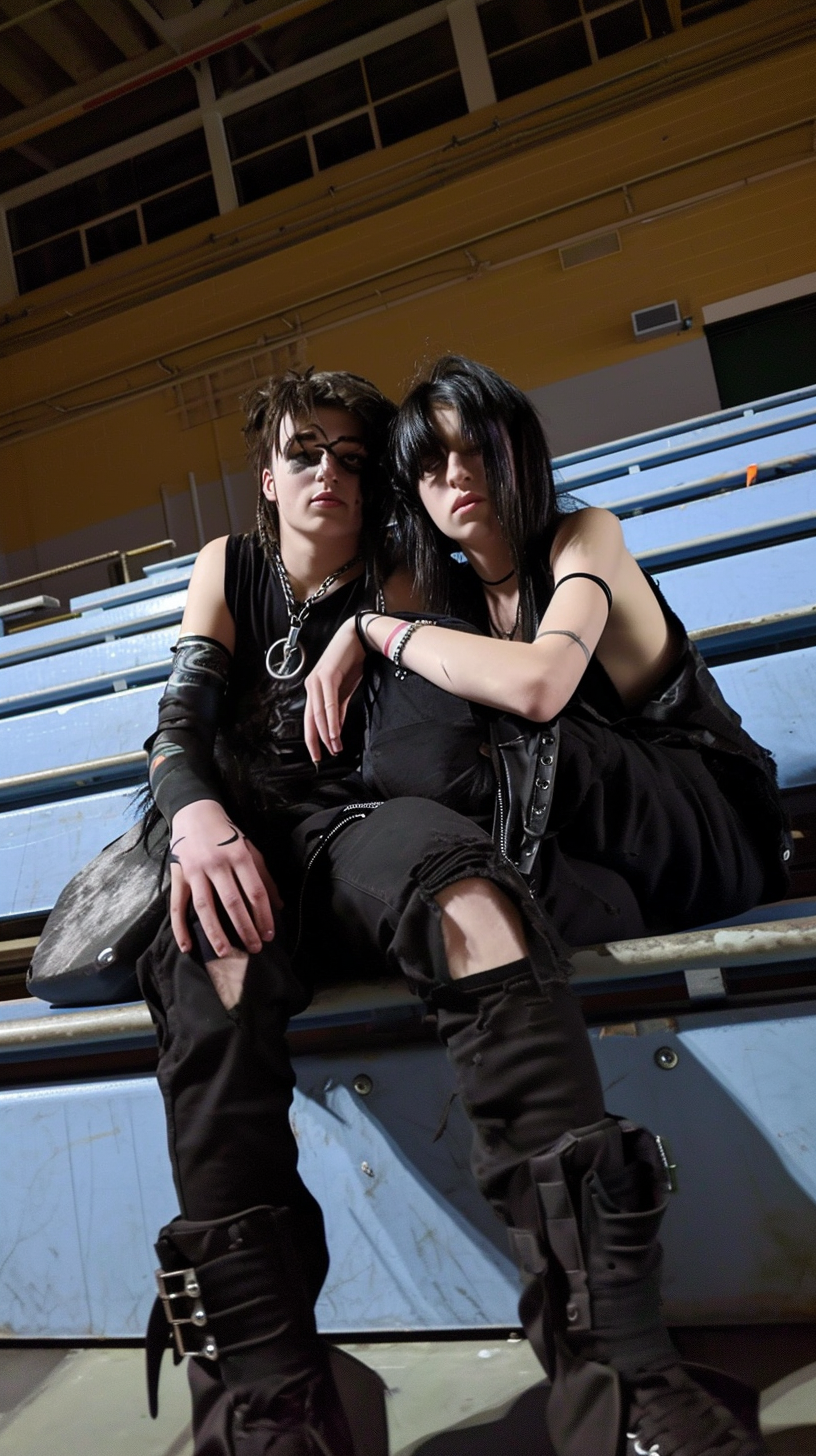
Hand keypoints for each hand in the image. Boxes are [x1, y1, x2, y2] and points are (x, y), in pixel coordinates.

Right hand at [168, 799, 281, 955]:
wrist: (194, 813)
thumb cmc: (227, 834)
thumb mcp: (250, 849)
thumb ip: (264, 877)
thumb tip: (278, 906)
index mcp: (239, 855)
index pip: (255, 891)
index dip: (264, 915)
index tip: (269, 935)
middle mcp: (217, 864)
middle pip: (232, 902)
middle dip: (245, 928)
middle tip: (254, 948)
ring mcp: (195, 871)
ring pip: (205, 907)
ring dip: (215, 933)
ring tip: (226, 953)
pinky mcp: (178, 876)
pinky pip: (177, 906)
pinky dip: (180, 928)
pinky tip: (187, 946)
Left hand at [303, 616, 366, 761]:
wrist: (358, 637)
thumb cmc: (351, 660)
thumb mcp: (344, 689)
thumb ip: (338, 708)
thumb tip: (335, 728)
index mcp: (314, 689)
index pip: (310, 719)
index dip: (313, 738)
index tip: (318, 754)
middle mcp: (312, 685)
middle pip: (310, 719)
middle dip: (315, 741)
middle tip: (321, 758)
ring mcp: (317, 680)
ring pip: (318, 713)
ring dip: (326, 733)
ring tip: (334, 748)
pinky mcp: (327, 676)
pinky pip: (329, 703)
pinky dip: (331, 719)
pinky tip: (335, 732)